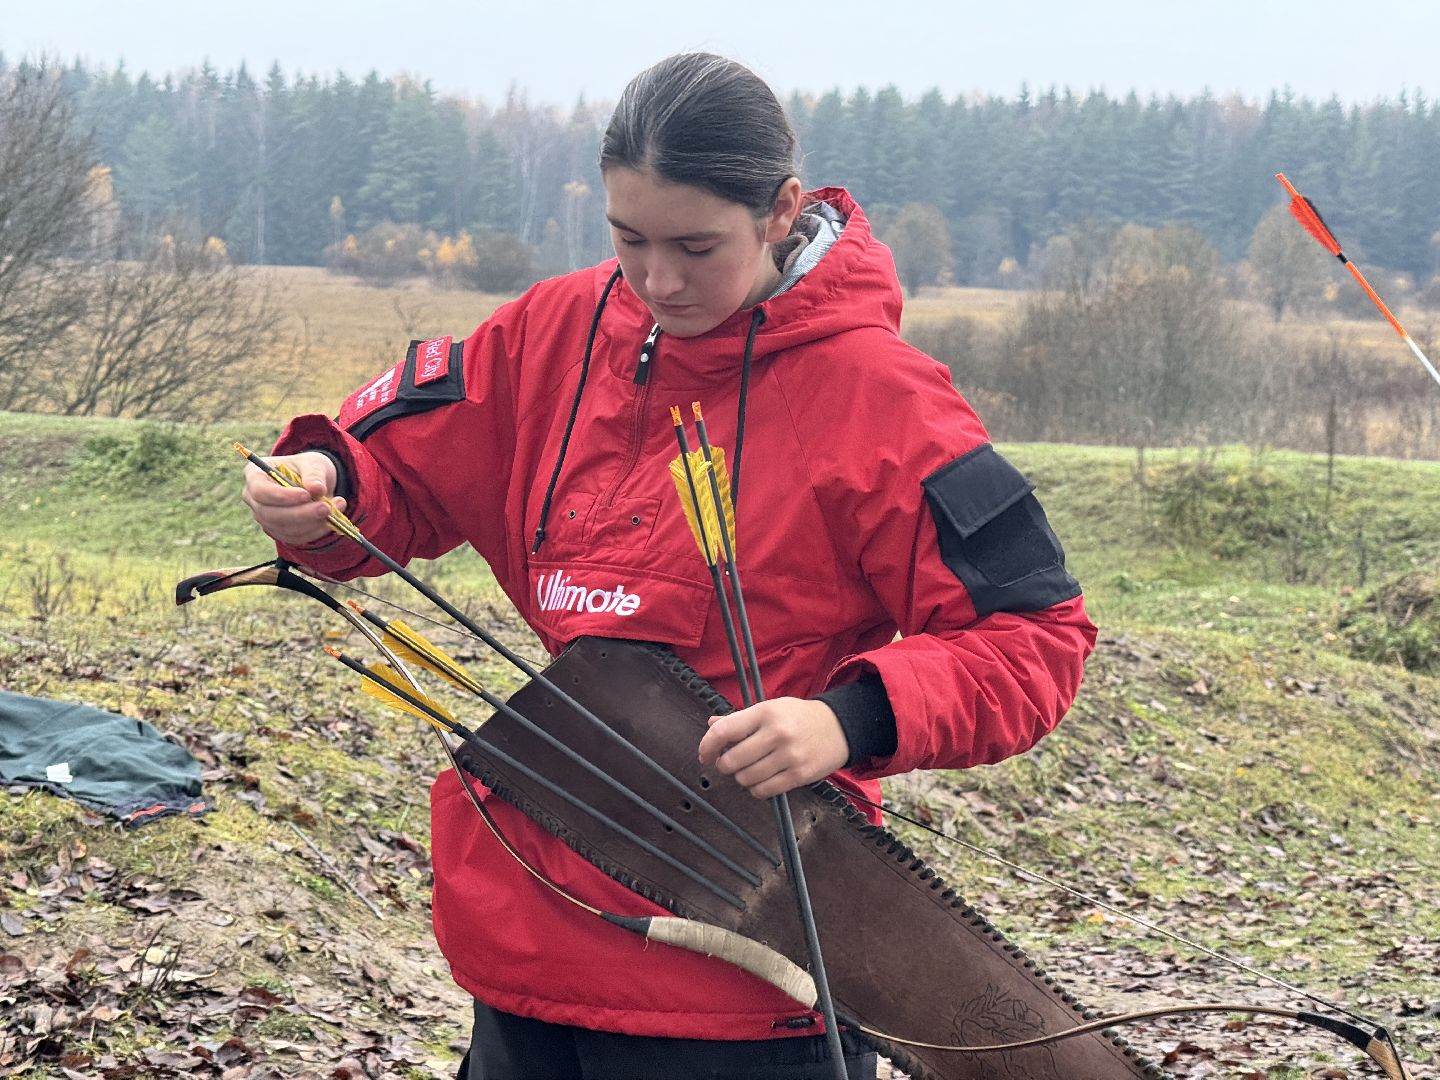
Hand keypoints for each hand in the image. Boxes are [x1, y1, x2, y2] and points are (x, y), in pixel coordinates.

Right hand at [241, 451, 343, 546]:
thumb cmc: (308, 468)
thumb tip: (317, 489)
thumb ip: (314, 473)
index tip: (306, 495)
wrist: (314, 482)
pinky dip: (315, 532)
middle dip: (301, 514)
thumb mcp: (313, 462)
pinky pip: (295, 537)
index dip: (281, 496)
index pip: (260, 491)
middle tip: (327, 508)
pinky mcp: (279, 532)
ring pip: (284, 529)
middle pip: (269, 514)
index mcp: (255, 475)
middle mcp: (254, 499)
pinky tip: (331, 521)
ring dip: (312, 523)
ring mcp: (265, 518)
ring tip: (336, 508)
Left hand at [697, 697, 849, 798]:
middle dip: (724, 765)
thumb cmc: (799, 717)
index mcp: (765, 712)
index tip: (705, 755)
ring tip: (749, 769)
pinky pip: (764, 791)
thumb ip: (740, 718)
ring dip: (741, 778)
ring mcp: (789, 756)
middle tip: (729, 762)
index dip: (707, 746)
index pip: (724, 731)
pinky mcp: (799, 775)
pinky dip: (756, 789)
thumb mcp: (770, 708)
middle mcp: (776, 733)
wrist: (838, 727)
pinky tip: (761, 780)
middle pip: (732, 760)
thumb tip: (711, 725)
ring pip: (746, 778)